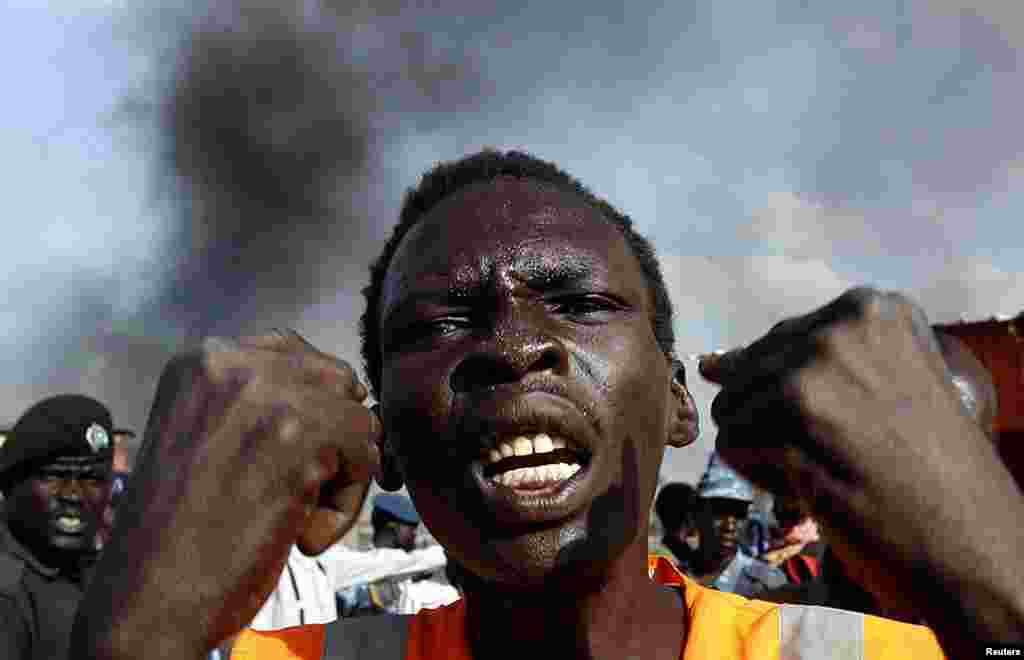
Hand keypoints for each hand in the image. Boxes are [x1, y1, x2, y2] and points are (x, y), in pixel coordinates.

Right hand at [72, 330, 380, 657]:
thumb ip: (257, 404)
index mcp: (203, 360)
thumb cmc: (178, 531)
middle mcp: (235, 364)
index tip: (294, 453)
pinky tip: (300, 533)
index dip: (311, 406)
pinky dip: (344, 505)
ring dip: (340, 476)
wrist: (149, 596)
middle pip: (336, 381)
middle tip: (299, 490)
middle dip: (334, 437)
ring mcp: (269, 396)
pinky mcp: (302, 436)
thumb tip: (345, 391)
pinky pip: (366, 456)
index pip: (294, 354)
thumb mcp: (203, 435)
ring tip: (294, 514)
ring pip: (358, 419)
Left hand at [700, 288, 1023, 644]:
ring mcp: (812, 374)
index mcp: (870, 310)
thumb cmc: (930, 471)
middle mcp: (839, 330)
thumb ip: (799, 363)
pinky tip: (813, 488)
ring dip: (767, 449)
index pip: (777, 343)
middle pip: (749, 373)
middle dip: (777, 422)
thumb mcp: (881, 386)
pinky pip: (731, 445)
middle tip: (842, 451)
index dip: (796, 396)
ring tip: (829, 468)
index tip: (850, 422)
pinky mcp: (788, 425)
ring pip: (733, 408)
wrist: (969, 546)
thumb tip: (709, 362)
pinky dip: (761, 475)